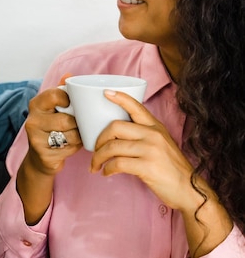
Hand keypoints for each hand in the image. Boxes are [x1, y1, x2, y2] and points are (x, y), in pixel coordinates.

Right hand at [17, 83, 82, 223]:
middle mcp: (32, 120)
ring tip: (76, 135)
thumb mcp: (53, 109)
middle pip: (66, 119)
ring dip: (78, 136)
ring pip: (70, 135)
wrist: (40, 158)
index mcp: (35, 105)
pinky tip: (71, 146)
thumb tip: (69, 75)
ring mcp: (35, 138)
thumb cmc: (51, 128)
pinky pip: (69, 148)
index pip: (55, 95)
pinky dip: (75, 147)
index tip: (73, 105)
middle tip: (78, 124)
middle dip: (77, 123)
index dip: (69, 100)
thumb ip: (61, 91)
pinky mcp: (43, 154)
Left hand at [90, 90, 197, 211]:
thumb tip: (115, 134)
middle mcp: (153, 135)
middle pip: (115, 126)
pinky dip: (107, 169)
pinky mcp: (147, 167)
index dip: (119, 98)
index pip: (136, 106)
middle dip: (99, 139)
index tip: (105, 93)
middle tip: (95, 149)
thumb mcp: (161, 144)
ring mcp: (151, 150)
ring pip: (113, 146)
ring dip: (98, 157)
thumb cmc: (171, 169)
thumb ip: (143, 135)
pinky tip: (106, 172)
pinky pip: (118, 163)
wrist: (189, 191)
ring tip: (95, 165)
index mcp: (156, 127)